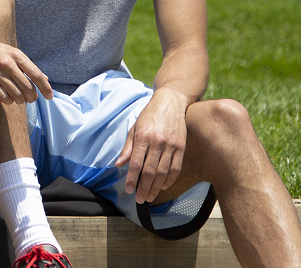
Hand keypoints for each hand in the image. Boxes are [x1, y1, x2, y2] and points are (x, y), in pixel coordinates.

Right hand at [0, 35, 52, 104]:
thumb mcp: (11, 53)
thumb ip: (27, 65)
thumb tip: (45, 78)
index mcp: (16, 54)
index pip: (35, 74)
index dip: (45, 87)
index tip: (49, 96)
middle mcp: (7, 62)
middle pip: (27, 87)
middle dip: (32, 97)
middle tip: (31, 100)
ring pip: (16, 94)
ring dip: (20, 100)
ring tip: (20, 100)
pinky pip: (3, 97)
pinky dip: (8, 101)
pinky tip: (8, 99)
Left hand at [115, 89, 189, 203]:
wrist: (171, 101)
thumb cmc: (149, 115)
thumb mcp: (134, 127)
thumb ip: (128, 147)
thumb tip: (119, 164)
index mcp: (143, 136)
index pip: (136, 163)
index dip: (132, 179)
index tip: (129, 190)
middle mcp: (157, 142)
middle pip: (149, 171)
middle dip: (143, 188)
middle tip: (139, 199)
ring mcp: (171, 145)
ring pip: (163, 172)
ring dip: (156, 187)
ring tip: (150, 197)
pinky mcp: (181, 146)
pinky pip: (176, 167)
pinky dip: (170, 179)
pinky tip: (163, 186)